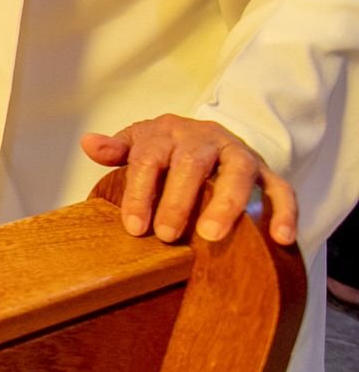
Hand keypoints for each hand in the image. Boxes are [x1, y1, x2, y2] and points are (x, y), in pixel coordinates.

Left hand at [81, 115, 298, 245]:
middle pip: (192, 164)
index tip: (134, 227)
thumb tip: (89, 144)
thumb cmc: (167, 148)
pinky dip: (283, 213)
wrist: (210, 135)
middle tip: (167, 235)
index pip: (149, 159)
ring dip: (226, 204)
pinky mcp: (266, 172)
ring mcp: (238, 154)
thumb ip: (117, 149)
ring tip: (212, 235)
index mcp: (168, 132)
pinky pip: (280, 189)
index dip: (141, 193)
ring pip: (237, 172)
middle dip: (179, 200)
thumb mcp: (139, 143)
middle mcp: (205, 139)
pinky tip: (280, 239)